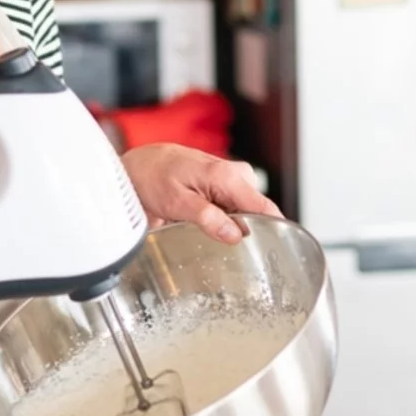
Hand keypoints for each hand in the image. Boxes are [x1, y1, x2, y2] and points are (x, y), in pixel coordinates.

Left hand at [121, 143, 282, 244]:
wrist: (137, 164)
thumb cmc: (151, 176)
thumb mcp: (176, 202)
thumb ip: (207, 218)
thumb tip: (235, 235)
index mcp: (227, 176)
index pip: (264, 206)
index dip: (275, 229)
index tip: (279, 249)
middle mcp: (234, 175)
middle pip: (256, 212)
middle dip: (247, 232)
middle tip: (227, 250)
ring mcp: (229, 179)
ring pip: (244, 212)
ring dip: (233, 226)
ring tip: (210, 236)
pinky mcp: (222, 185)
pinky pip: (233, 207)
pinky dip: (225, 220)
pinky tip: (208, 227)